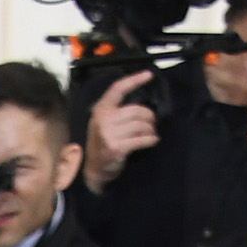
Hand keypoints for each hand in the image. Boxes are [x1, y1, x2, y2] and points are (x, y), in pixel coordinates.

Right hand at [84, 69, 157, 193]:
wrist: (93, 171)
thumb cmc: (102, 145)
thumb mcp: (103, 123)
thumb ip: (116, 111)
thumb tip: (141, 106)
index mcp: (101, 110)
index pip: (118, 89)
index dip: (134, 80)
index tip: (148, 75)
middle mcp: (104, 120)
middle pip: (136, 110)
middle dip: (149, 116)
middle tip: (152, 122)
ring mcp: (109, 135)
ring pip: (140, 125)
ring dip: (150, 129)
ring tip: (151, 133)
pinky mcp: (117, 148)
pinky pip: (141, 140)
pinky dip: (150, 140)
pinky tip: (153, 141)